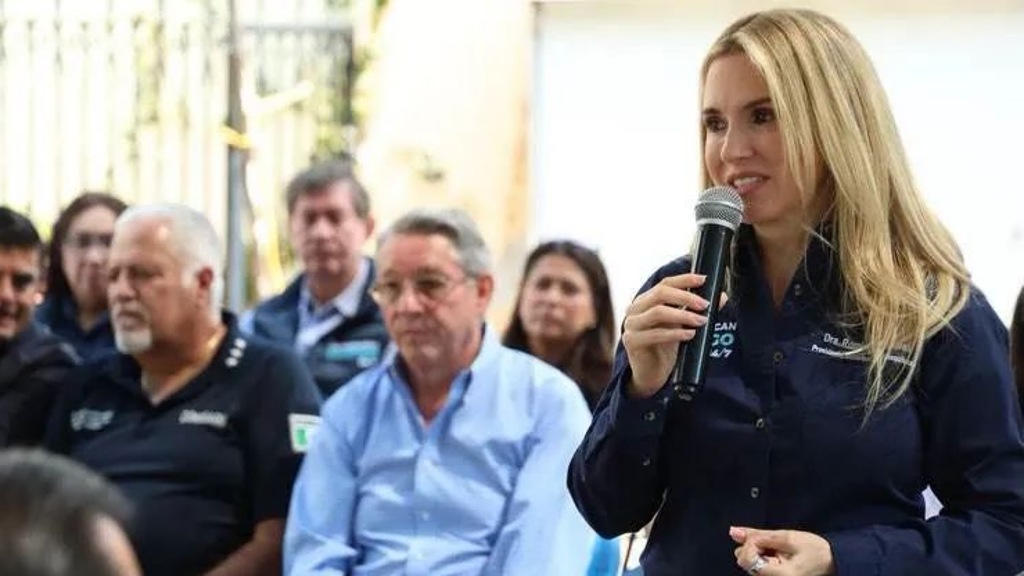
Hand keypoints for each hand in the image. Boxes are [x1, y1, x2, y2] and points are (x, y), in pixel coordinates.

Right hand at [621, 273, 710, 398]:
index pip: (665, 283)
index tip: (703, 280)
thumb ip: (697, 310)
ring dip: (683, 315)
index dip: (684, 279)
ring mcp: (631, 325)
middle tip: (705, 305)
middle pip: (660, 293)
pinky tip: (689, 335)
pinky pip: (655, 334)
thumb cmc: (665, 347)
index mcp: (645, 301)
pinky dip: (675, 333)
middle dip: (686, 297)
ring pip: (658, 312)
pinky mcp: (632, 342)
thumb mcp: (682, 326)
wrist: (651, 374)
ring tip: (701, 321)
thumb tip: (721, 297)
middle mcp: (635, 309)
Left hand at [730, 526, 834, 575]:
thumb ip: (758, 535)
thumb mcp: (788, 537)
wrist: (832, 562)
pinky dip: (762, 557)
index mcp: (779, 575)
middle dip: (753, 547)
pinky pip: (757, 567)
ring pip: (749, 564)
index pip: (746, 559)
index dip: (750, 544)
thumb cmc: (814, 550)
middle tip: (773, 544)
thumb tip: (733, 532)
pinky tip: (776, 554)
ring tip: (777, 550)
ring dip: (758, 552)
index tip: (764, 538)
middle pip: (745, 562)